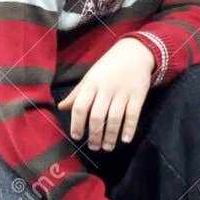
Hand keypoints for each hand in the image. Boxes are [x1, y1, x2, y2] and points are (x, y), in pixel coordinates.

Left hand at [58, 37, 154, 151]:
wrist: (135, 52)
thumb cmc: (109, 66)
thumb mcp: (90, 76)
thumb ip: (77, 93)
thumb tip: (61, 107)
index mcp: (91, 84)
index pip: (80, 106)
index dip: (76, 123)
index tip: (76, 136)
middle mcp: (106, 89)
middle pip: (97, 116)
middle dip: (94, 135)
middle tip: (94, 147)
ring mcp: (123, 92)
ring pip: (114, 118)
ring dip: (110, 136)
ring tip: (108, 147)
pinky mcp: (138, 95)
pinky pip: (133, 115)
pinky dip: (129, 128)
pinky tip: (125, 139)